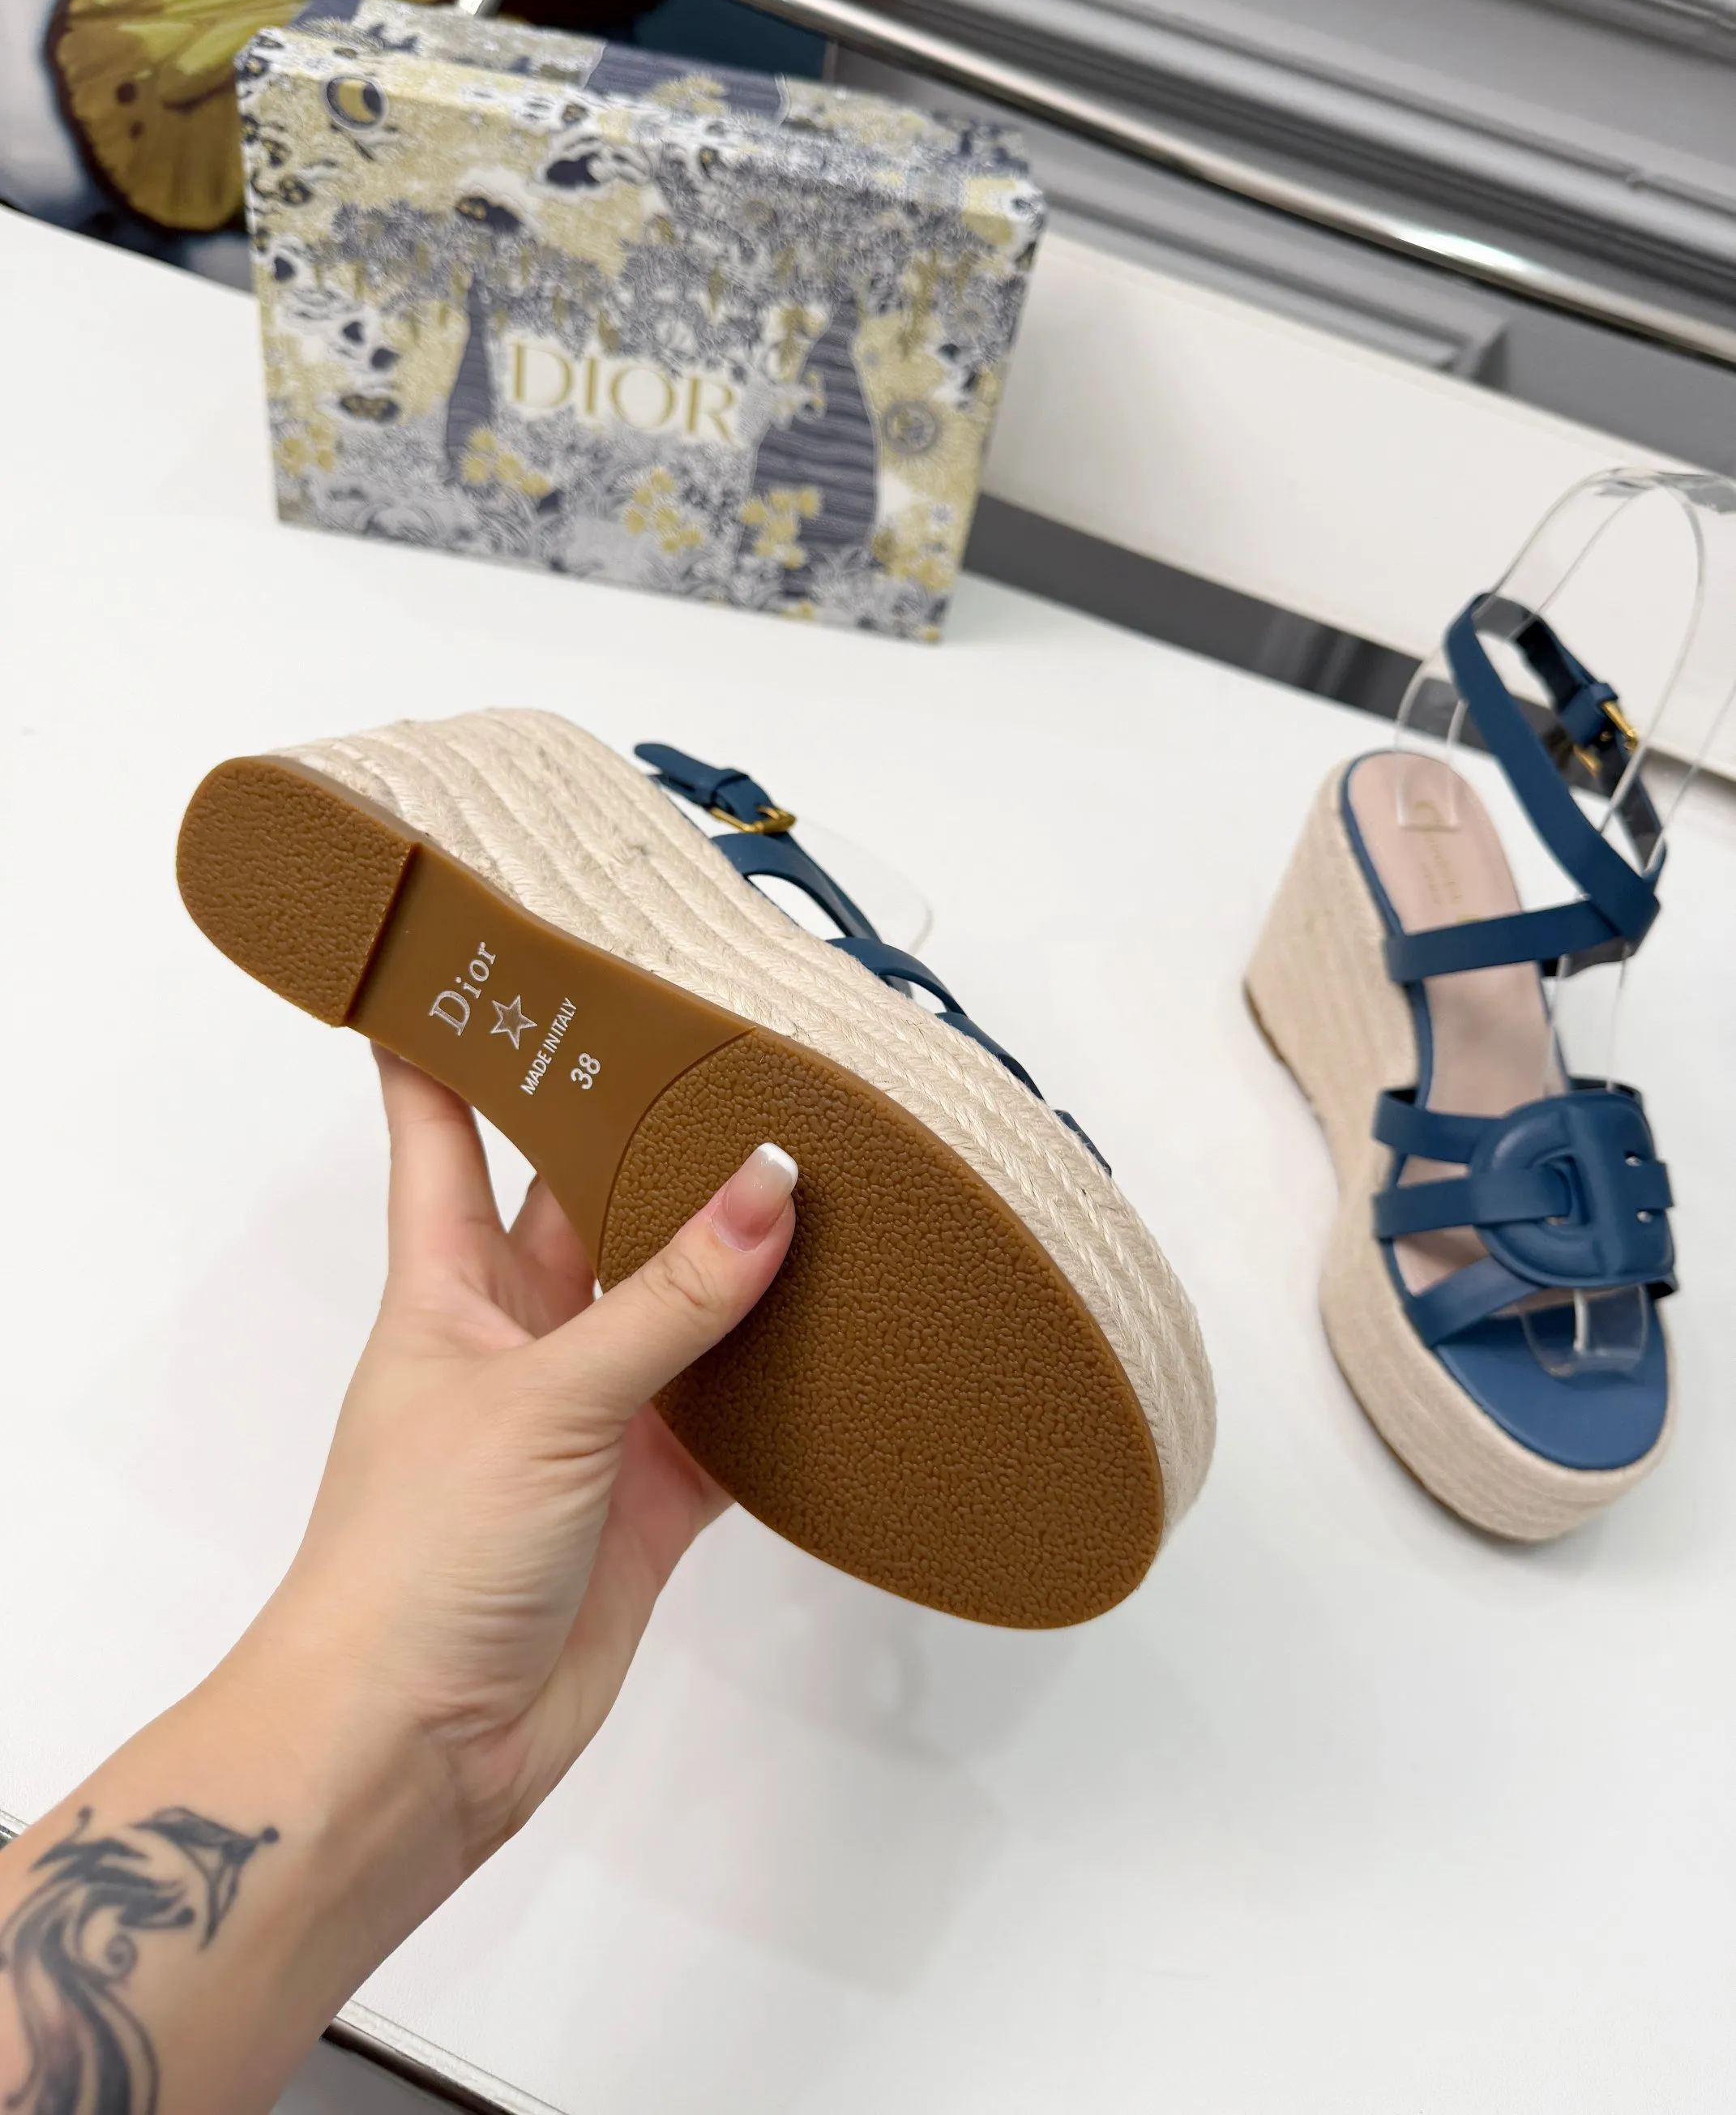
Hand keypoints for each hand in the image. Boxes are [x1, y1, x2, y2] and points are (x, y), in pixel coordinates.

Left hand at [235, 1049, 797, 1876]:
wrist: (411, 1751)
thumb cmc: (410, 1563)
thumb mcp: (544, 1401)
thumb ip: (669, 1297)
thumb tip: (771, 1186)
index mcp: (447, 1284)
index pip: (441, 1126)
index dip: (453, 1035)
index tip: (486, 948)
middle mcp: (519, 1333)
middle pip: (585, 1197)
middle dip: (649, 1129)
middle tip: (731, 1040)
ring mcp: (587, 1414)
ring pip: (675, 1298)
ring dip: (735, 1248)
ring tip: (823, 1158)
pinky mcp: (646, 1494)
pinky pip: (729, 1410)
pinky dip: (783, 1377)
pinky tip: (845, 1327)